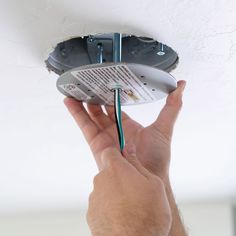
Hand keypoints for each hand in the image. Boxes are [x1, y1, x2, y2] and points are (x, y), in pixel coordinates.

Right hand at [64, 80, 185, 179]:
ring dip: (83, 104)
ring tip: (76, 90)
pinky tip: (70, 102)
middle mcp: (115, 131)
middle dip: (94, 98)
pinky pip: (85, 126)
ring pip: (90, 117)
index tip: (105, 85)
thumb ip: (172, 106)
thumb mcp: (164, 127)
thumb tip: (181, 86)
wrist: (147, 178)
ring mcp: (105, 137)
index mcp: (128, 126)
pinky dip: (77, 114)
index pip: (116, 108)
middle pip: (101, 111)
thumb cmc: (156, 159)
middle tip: (88, 85)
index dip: (110, 97)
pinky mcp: (97, 143)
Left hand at [87, 145, 171, 235]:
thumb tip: (128, 150)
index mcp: (115, 169)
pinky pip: (102, 205)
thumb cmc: (147, 215)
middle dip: (120, 177)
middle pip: (109, 172)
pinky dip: (110, 208)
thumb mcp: (153, 183)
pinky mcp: (92, 214)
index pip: (110, 152)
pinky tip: (124, 218)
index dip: (119, 156)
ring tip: (132, 208)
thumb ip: (137, 163)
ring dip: (116, 194)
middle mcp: (101, 180)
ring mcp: (94, 198)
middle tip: (137, 190)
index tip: (127, 162)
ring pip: (106, 189)